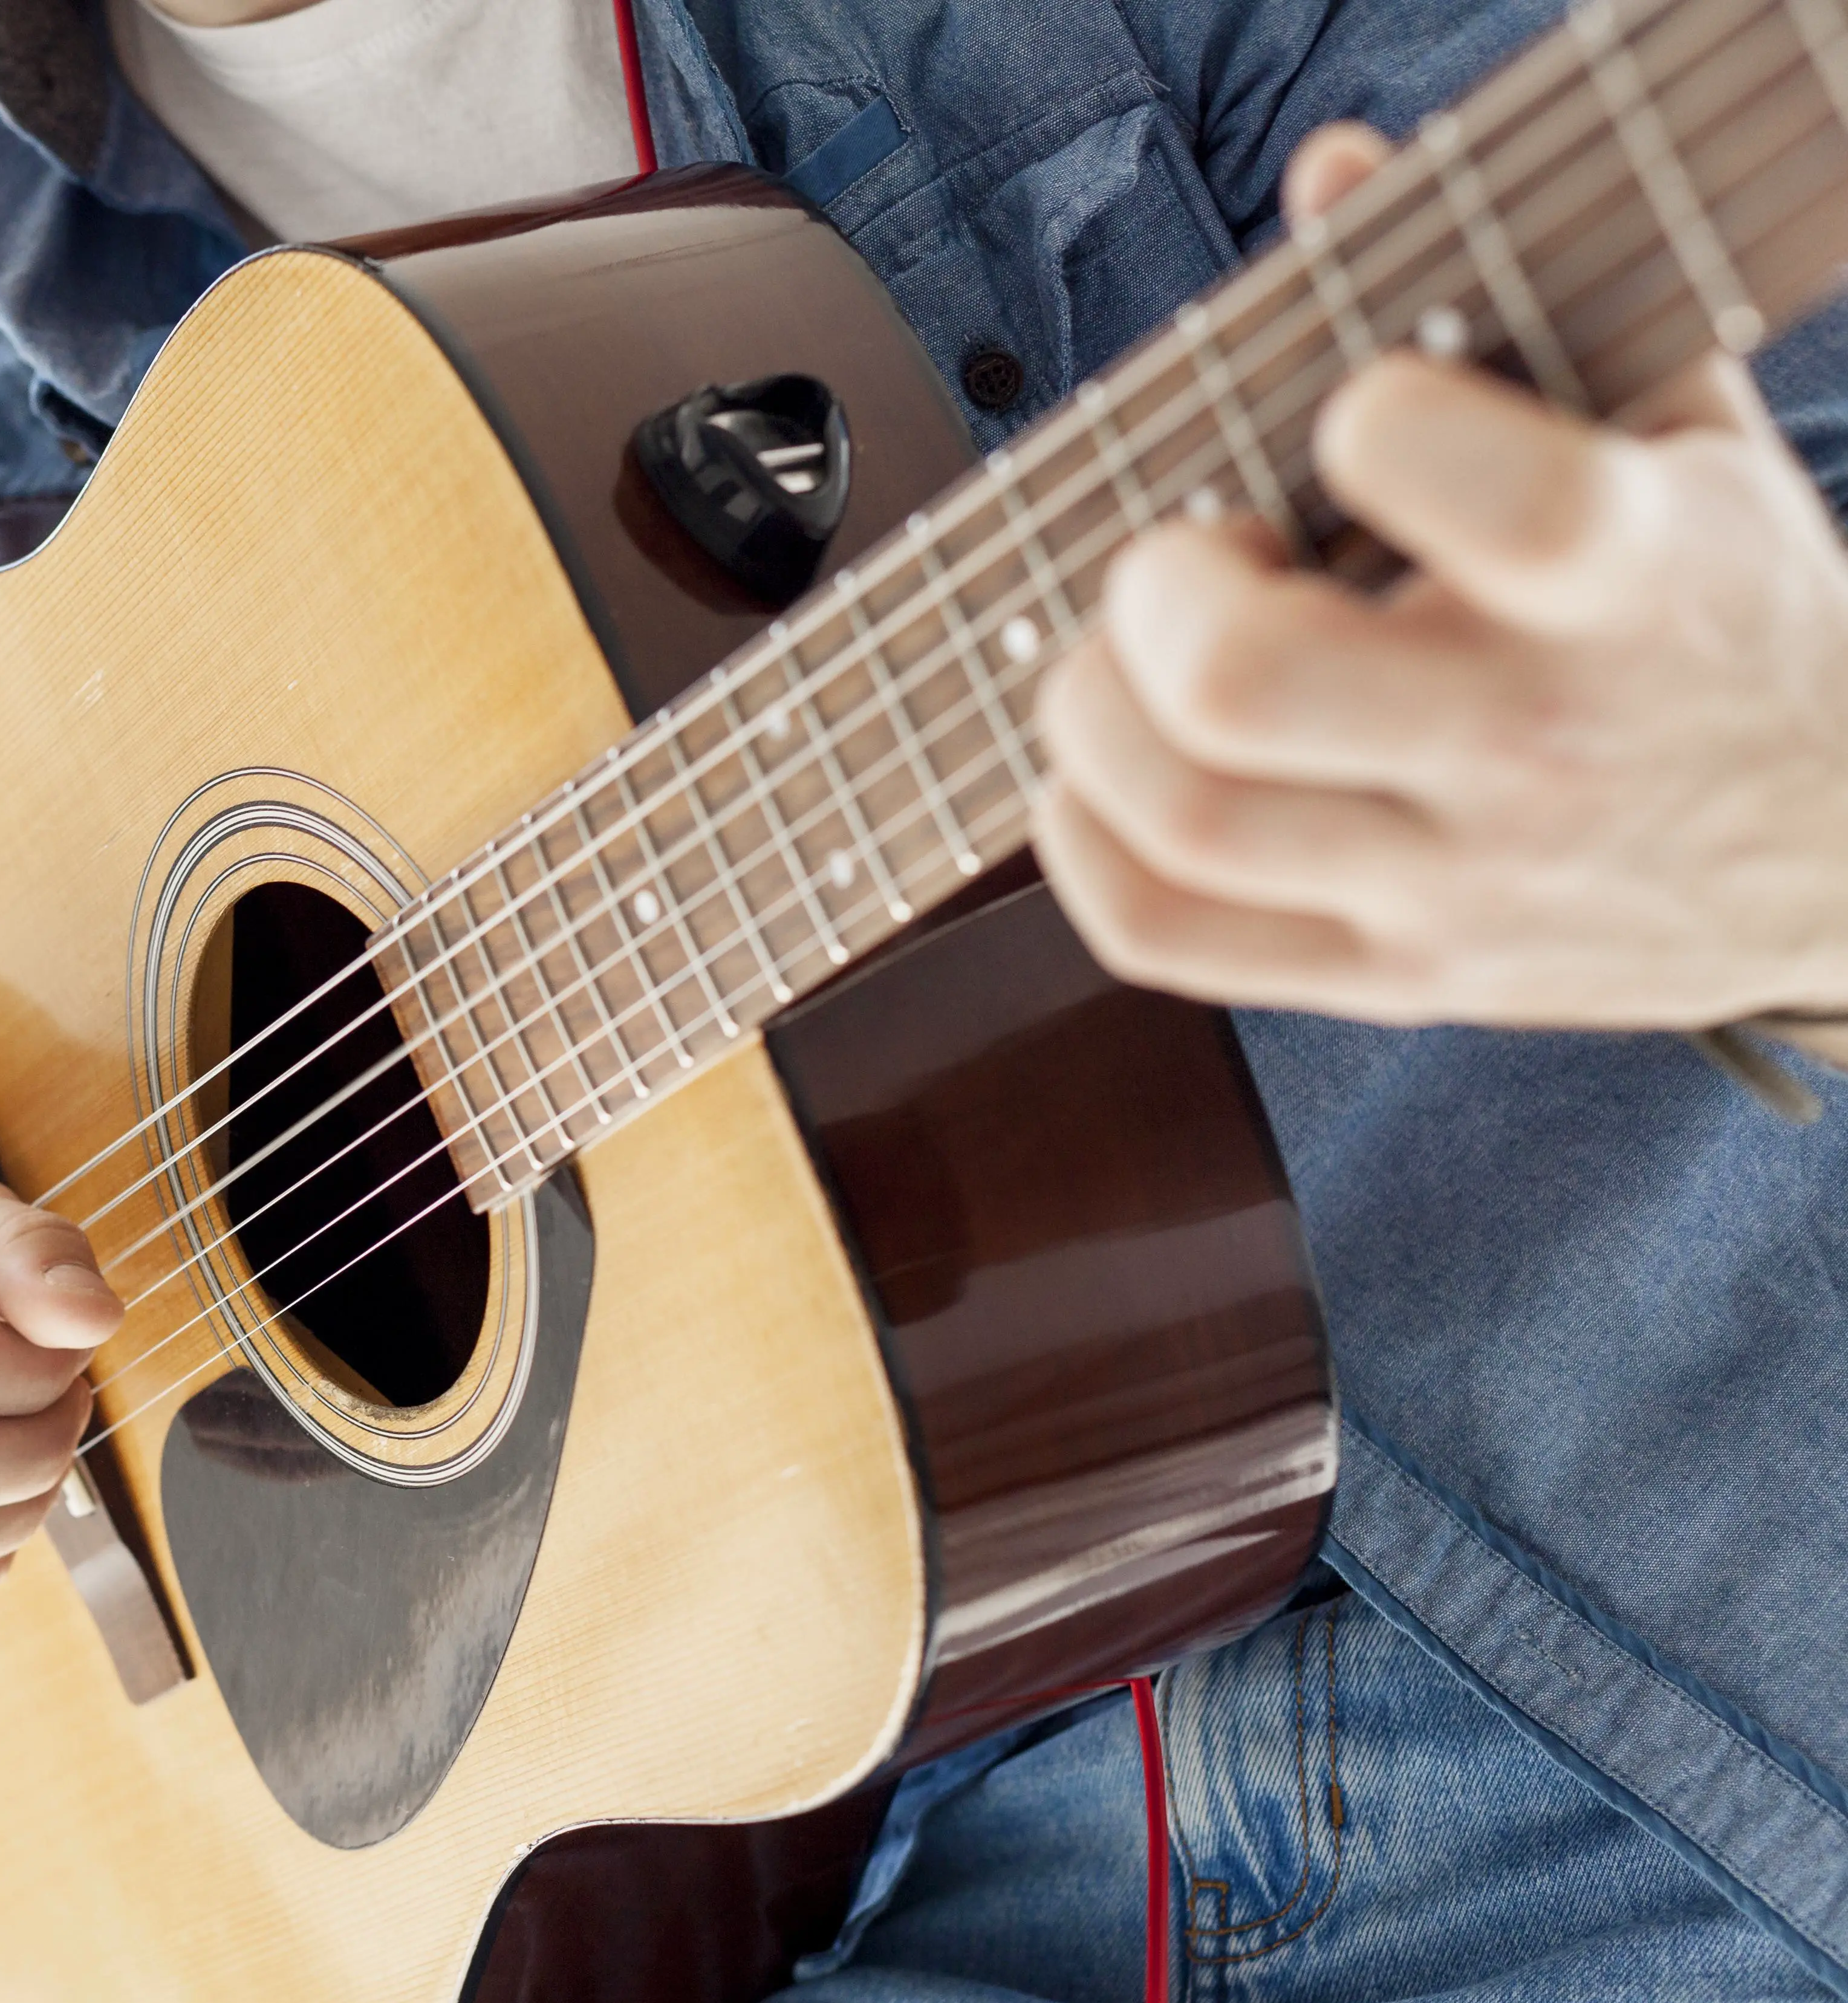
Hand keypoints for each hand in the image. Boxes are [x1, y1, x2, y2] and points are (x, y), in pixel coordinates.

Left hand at [1031, 123, 1847, 1031]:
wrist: (1843, 853)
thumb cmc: (1721, 621)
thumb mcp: (1673, 443)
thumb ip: (1511, 304)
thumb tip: (1334, 174)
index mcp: (1640, 588)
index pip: (1509, 504)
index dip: (1377, 423)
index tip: (1354, 413)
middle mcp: (1539, 750)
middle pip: (1248, 687)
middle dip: (1157, 591)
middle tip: (1182, 557)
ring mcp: (1456, 887)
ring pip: (1182, 819)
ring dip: (1092, 710)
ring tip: (1134, 653)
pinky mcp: (1391, 979)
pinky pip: (1160, 936)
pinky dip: (1081, 841)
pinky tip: (1107, 765)